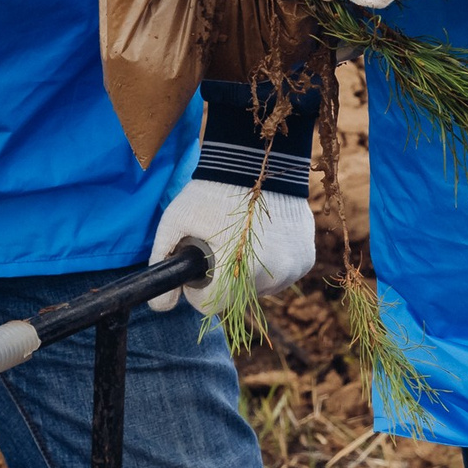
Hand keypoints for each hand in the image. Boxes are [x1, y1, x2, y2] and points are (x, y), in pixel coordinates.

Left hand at [146, 181, 314, 314]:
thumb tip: (161, 306)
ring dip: (248, 273)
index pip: (211, 304)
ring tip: (240, 238)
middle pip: (236, 296)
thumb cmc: (212, 190)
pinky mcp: (306, 258)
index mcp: (239, 269)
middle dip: (223, 279)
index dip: (198, 289)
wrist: (258, 160)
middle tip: (218, 246)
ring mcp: (293, 267)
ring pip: (261, 287)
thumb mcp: (176, 220)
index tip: (199, 268)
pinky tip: (262, 237)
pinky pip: (282, 274)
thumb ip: (163, 262)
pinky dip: (270, 263)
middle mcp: (272, 274)